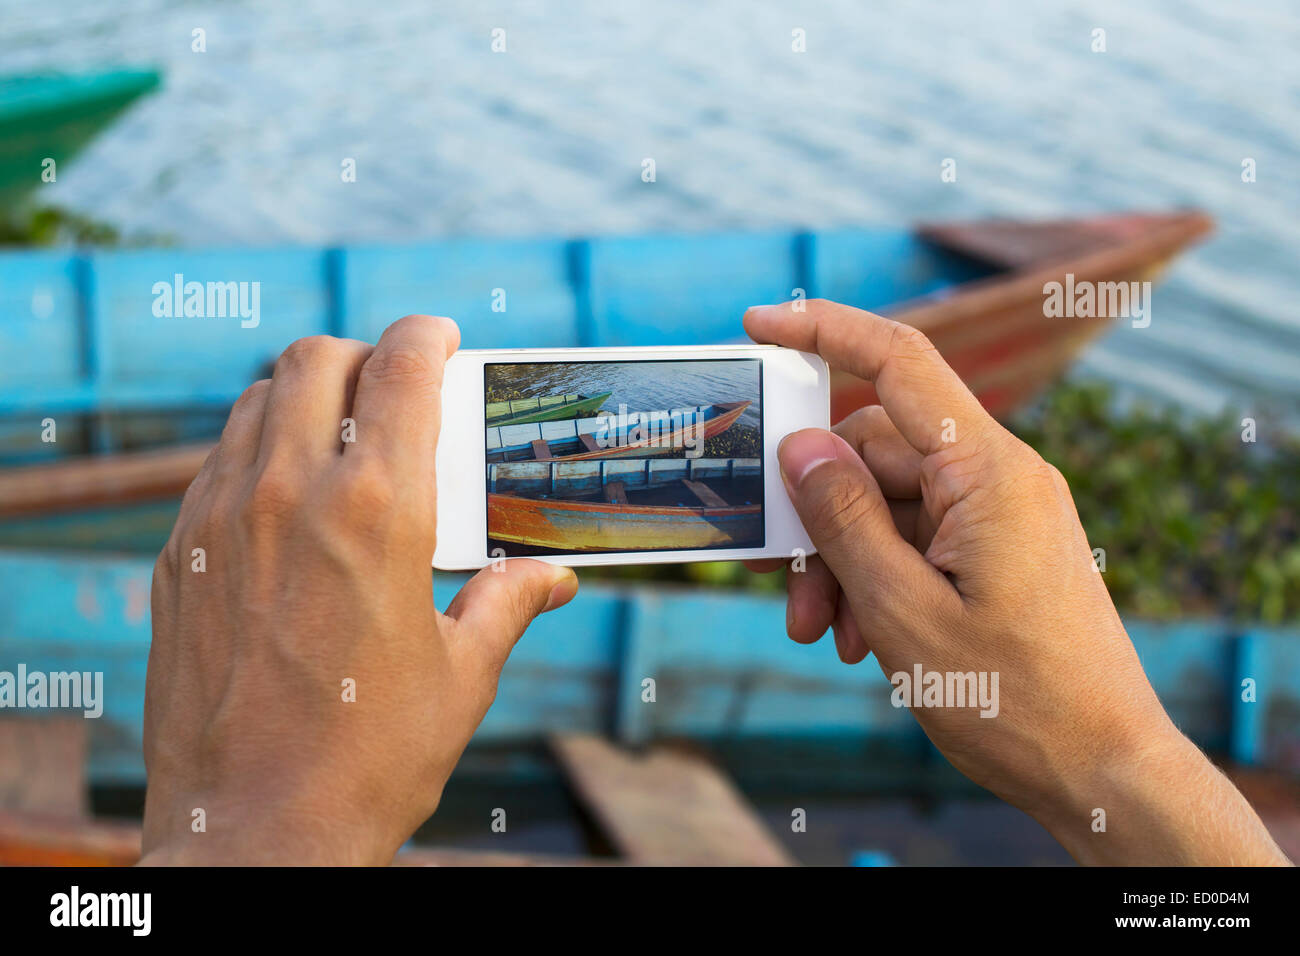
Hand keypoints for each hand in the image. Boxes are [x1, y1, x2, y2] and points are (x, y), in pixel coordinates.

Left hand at [140, 315, 577, 864]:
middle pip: (315, 357)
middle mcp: (290, 493)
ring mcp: (221, 520)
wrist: (254, 832)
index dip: (427, 333)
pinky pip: (217, 463)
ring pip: (257, 401)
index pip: (401, 365)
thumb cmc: (372, 756)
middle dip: (362, 354)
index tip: (441, 335)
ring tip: (340, 437)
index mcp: (377, 509)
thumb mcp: (462, 673)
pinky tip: (287, 500)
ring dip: (304, 395)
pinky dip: (257, 451)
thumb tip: (557, 576)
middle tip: (393, 388)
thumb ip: (509, 602)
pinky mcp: (178, 556)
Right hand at [746, 299, 1288, 865]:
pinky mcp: (1002, 547)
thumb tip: (801, 445)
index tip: (759, 322)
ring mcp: (1004, 512)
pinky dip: (880, 574)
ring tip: (827, 633)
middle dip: (819, 515)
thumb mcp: (903, 611)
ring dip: (845, 560)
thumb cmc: (1013, 698)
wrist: (1103, 770)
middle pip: (876, 453)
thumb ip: (845, 519)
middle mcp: (1001, 476)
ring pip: (890, 502)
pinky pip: (920, 534)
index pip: (900, 360)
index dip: (824, 329)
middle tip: (789, 593)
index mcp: (987, 472)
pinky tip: (865, 637)